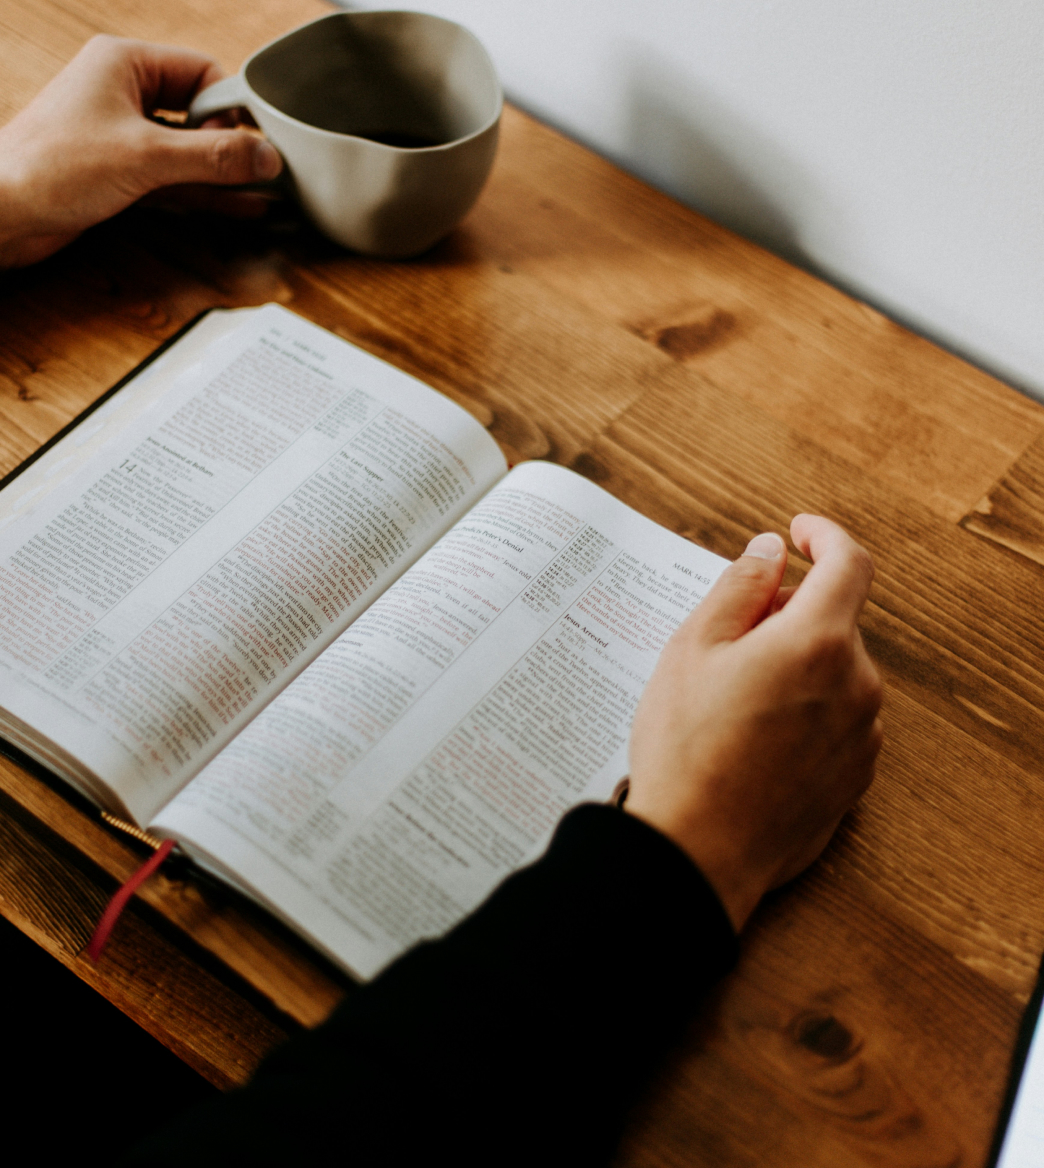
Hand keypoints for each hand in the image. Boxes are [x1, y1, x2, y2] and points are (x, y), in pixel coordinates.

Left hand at [0, 35, 282, 267]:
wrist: (5, 213)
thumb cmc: (52, 168)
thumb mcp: (147, 157)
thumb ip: (213, 157)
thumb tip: (265, 156)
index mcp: (124, 65)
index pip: (202, 72)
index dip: (232, 108)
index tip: (257, 144)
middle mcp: (123, 94)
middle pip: (198, 112)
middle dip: (233, 143)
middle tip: (269, 171)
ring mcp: (122, 135)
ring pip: (189, 150)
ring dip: (223, 173)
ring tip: (267, 192)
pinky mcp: (120, 173)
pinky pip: (175, 178)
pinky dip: (204, 191)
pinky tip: (238, 204)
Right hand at [626, 515, 882, 930]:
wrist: (698, 850)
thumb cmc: (685, 747)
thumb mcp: (692, 649)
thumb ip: (739, 588)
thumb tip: (770, 552)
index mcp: (817, 642)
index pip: (848, 562)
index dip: (824, 536)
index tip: (798, 533)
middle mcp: (856, 684)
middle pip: (834, 620)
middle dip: (788, 613)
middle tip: (727, 638)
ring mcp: (862, 735)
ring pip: (835, 671)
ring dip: (796, 664)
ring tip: (732, 698)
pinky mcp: (856, 777)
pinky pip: (838, 719)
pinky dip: (806, 709)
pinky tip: (753, 737)